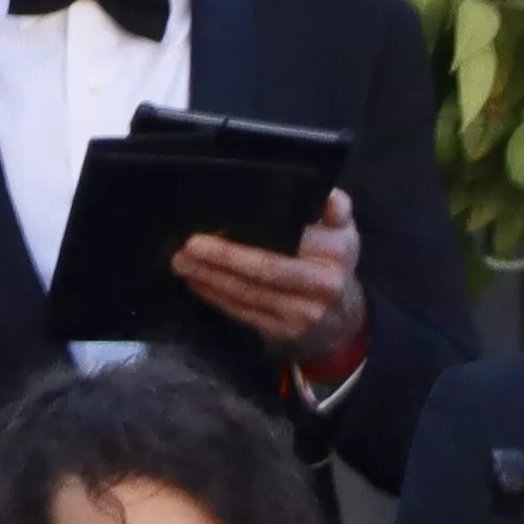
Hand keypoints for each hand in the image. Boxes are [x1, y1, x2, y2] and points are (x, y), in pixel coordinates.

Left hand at [172, 192, 365, 364]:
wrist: (341, 321)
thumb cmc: (330, 264)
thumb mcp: (342, 232)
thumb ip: (334, 208)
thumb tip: (323, 192)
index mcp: (338, 250)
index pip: (294, 237)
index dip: (258, 234)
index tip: (220, 220)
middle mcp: (324, 282)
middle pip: (266, 268)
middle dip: (223, 256)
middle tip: (188, 245)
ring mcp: (304, 311)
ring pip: (248, 292)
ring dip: (209, 277)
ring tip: (181, 261)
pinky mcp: (283, 331)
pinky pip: (242, 311)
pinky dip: (215, 296)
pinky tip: (196, 282)